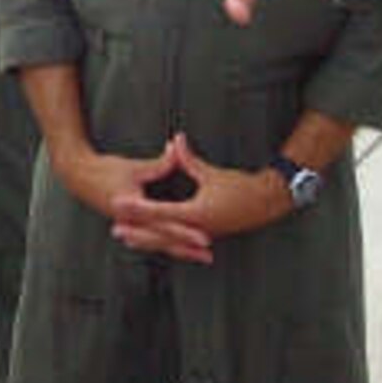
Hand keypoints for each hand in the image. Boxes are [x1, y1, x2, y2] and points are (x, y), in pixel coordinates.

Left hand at [107, 133, 287, 261]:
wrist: (266, 204)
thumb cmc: (241, 187)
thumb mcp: (211, 174)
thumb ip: (188, 160)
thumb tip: (176, 139)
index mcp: (195, 214)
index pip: (159, 211)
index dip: (137, 207)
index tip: (119, 203)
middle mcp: (197, 230)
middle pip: (160, 235)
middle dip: (137, 233)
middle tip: (115, 230)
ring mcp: (201, 236)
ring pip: (168, 243)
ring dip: (147, 241)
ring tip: (127, 239)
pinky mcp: (205, 236)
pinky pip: (179, 243)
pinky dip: (163, 243)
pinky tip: (153, 242)